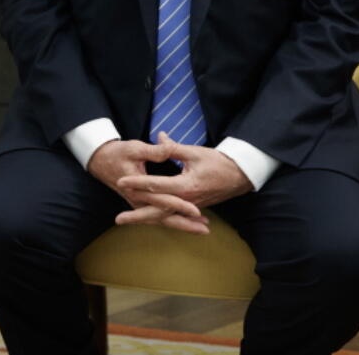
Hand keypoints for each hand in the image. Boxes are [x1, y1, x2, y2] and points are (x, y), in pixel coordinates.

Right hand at [88, 137, 207, 234]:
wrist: (99, 161)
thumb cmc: (117, 153)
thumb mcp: (134, 148)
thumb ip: (154, 151)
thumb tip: (169, 148)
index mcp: (137, 188)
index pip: (161, 200)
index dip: (179, 205)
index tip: (196, 210)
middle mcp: (138, 200)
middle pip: (164, 217)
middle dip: (185, 224)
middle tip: (205, 229)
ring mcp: (138, 204)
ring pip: (162, 220)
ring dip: (182, 226)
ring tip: (203, 230)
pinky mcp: (141, 204)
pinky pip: (158, 217)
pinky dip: (173, 221)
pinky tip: (188, 223)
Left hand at [114, 132, 251, 234]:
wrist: (240, 175)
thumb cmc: (218, 162)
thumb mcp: (194, 152)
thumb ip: (172, 148)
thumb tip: (158, 136)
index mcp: (185, 186)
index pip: (156, 186)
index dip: (137, 183)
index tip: (120, 181)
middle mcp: (186, 201)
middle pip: (157, 211)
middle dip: (137, 216)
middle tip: (117, 219)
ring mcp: (190, 207)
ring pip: (164, 217)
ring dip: (145, 220)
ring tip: (126, 222)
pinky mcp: (193, 208)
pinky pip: (172, 216)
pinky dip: (159, 219)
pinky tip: (147, 221)